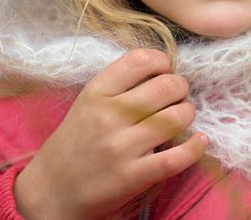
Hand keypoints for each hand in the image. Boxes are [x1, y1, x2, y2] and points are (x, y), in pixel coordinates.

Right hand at [14, 49, 207, 218]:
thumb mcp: (87, 103)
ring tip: (181, 117)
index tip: (164, 70)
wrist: (50, 191)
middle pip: (167, 86)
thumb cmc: (75, 142)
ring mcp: (122, 147)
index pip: (140, 60)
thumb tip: (165, 70)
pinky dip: (195, 148)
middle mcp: (109, 115)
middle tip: (177, 96)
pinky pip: (178, 157)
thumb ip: (120, 85)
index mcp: (96, 93)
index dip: (162, 61)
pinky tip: (199, 142)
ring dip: (187, 113)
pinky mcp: (134, 176)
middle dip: (180, 88)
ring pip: (176, 117)